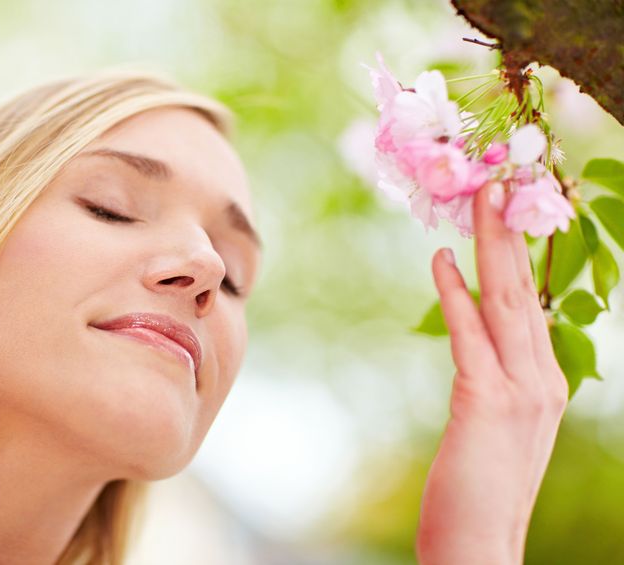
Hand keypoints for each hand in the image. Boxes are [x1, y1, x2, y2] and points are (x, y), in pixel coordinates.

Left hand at [416, 182, 568, 563]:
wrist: (482, 545)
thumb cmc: (480, 486)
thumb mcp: (496, 423)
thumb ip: (493, 376)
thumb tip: (474, 335)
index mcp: (546, 381)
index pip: (533, 303)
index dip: (522, 253)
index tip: (507, 210)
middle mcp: (544, 379)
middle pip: (525, 290)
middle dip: (511, 231)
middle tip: (497, 179)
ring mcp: (522, 391)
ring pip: (506, 301)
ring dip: (491, 245)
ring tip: (478, 197)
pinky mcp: (487, 403)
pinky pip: (469, 336)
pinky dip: (455, 294)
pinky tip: (440, 260)